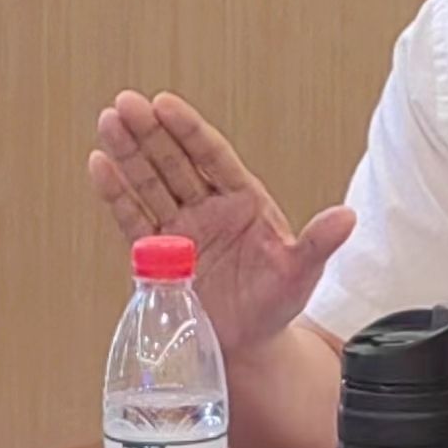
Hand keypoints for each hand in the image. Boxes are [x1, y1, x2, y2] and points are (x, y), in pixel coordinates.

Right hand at [87, 90, 355, 359]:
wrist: (248, 344)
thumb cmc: (278, 303)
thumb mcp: (302, 271)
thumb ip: (318, 243)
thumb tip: (347, 216)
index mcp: (244, 202)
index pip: (213, 157)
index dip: (188, 131)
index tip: (164, 103)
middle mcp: (209, 209)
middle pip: (175, 163)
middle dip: (150, 134)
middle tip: (126, 103)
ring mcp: (181, 231)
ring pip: (150, 185)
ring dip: (128, 155)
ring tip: (107, 122)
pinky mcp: (156, 259)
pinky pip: (134, 220)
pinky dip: (116, 195)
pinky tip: (99, 166)